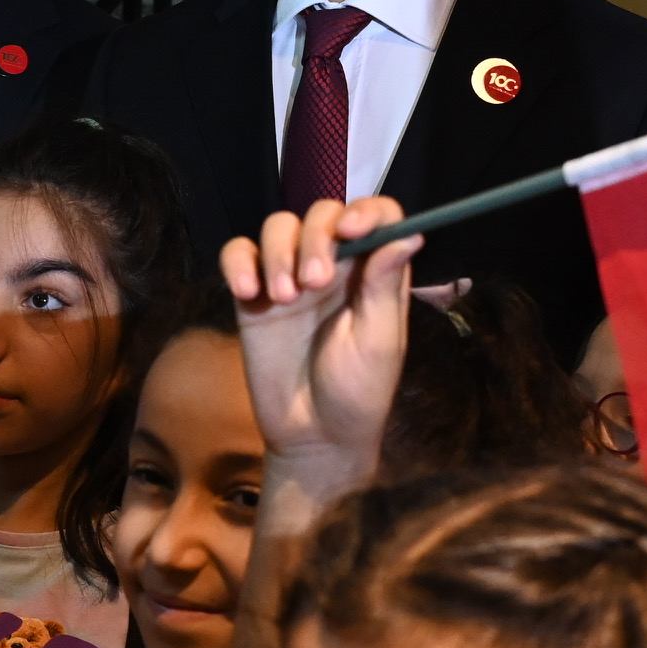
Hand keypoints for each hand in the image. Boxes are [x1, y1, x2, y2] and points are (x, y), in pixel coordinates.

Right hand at [222, 197, 417, 497]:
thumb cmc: (358, 392)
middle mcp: (334, 266)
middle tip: (313, 284)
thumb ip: (384, 285)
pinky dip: (238, 263)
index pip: (376, 217)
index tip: (350, 230)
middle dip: (314, 239)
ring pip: (278, 228)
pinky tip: (247, 292)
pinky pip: (238, 255)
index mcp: (373, 272)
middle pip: (321, 215)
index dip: (365, 211)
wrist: (312, 436)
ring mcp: (290, 277)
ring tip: (284, 298)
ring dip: (277, 253)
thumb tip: (409, 235)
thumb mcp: (378, 342)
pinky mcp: (254, 296)